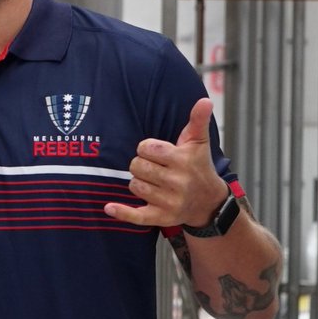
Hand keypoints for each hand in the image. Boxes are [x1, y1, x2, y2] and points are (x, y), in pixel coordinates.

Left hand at [105, 97, 228, 229]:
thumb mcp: (198, 142)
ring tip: (154, 182)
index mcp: (183, 160)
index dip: (147, 148)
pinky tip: (109, 207)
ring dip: (139, 182)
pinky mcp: (163, 218)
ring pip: (134, 185)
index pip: (146, 148)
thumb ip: (198, 120)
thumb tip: (205, 101)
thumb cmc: (198, 166)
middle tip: (155, 168)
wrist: (209, 202)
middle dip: (141, 165)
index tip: (158, 153)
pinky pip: (137, 216)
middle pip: (137, 166)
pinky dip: (122, 212)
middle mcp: (178, 182)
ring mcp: (170, 202)